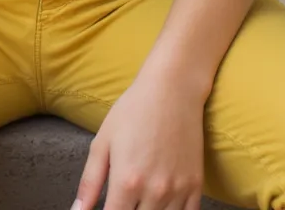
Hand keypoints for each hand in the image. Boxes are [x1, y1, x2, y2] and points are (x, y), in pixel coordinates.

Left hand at [74, 67, 205, 209]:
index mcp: (126, 181)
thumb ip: (89, 182)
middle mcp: (154, 190)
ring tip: (139, 202)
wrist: (173, 88)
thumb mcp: (103, 141)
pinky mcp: (195, 185)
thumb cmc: (134, 110)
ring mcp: (177, 190)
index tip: (108, 207)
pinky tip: (160, 205)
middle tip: (123, 200)